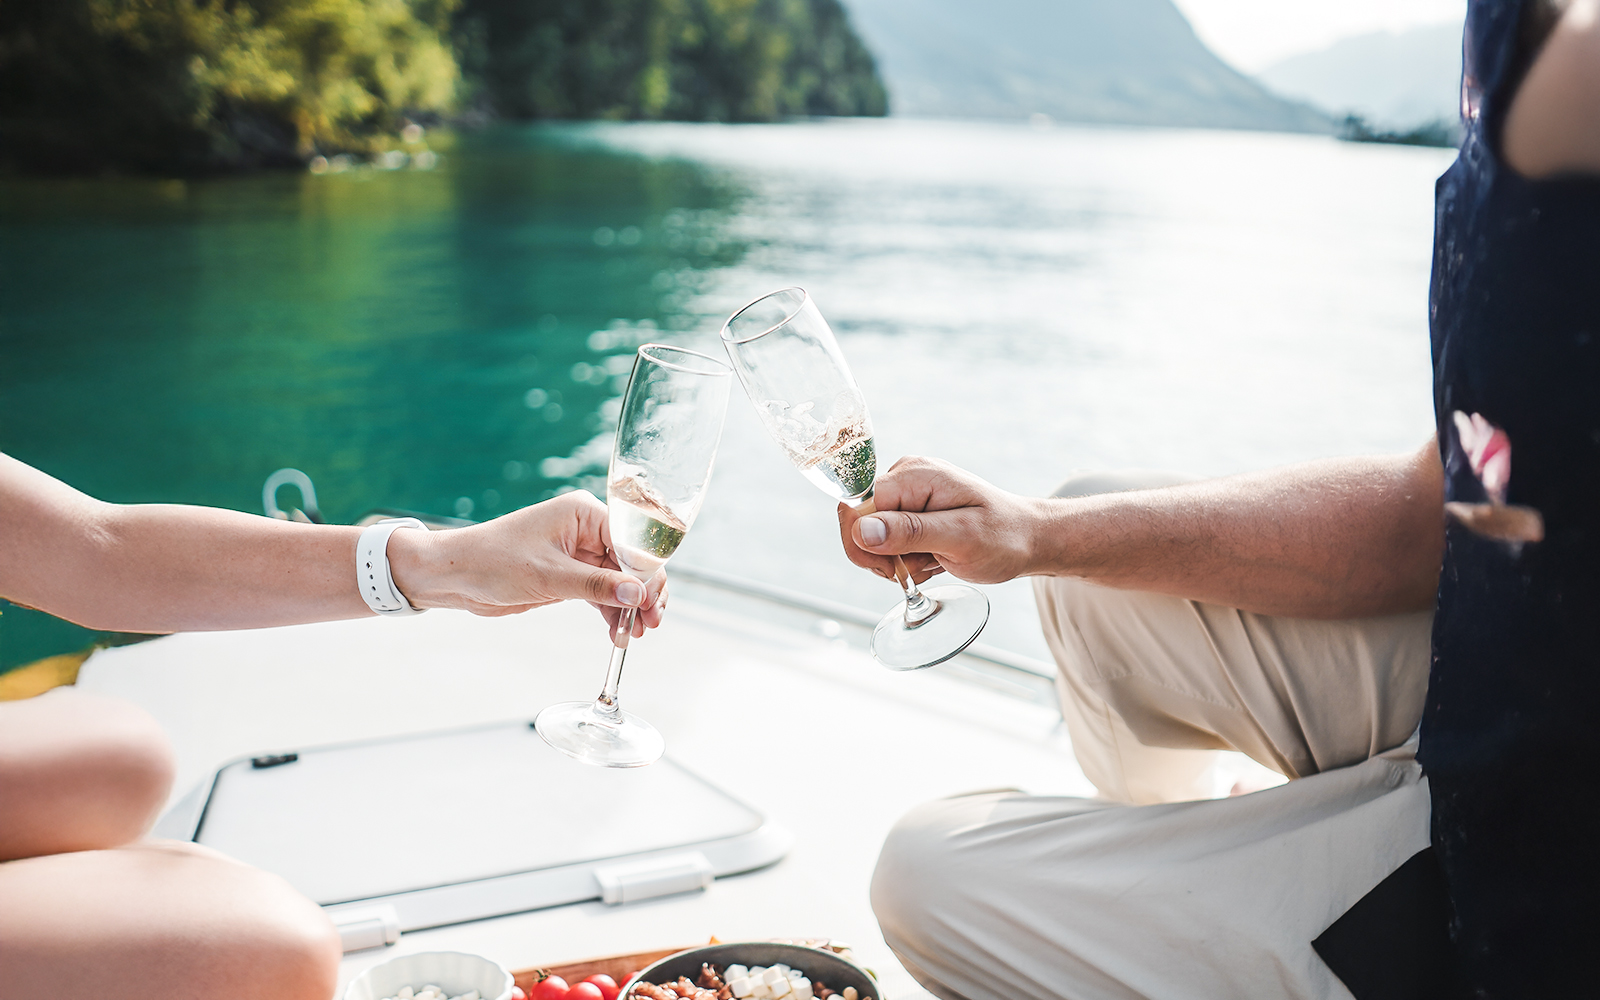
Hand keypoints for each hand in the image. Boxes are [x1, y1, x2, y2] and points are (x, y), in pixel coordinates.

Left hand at [390, 491, 666, 637]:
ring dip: (628, 607)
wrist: (453, 576)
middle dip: (642, 593)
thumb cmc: (492, 562)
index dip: (647, 572)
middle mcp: (585, 530)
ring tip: (634, 634)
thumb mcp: (548, 576)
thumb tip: (638, 594)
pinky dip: (610, 611)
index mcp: (583, 513)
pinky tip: (617, 632)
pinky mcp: (568, 576)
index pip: (632, 541)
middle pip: (630, 562)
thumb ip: (596, 585)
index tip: (653, 602)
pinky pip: (600, 593)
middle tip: (651, 623)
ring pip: (618, 581)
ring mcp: (577, 554)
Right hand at [838, 456, 1039, 584]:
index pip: (857, 510)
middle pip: (860, 524)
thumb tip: (861, 530)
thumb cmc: (1004, 537)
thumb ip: (910, 533)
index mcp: (913, 475)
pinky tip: (935, 558)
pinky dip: (908, 558)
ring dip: (901, 561)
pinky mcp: (911, 508)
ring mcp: (908, 493)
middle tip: (925, 565)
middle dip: (886, 556)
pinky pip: (888, 540)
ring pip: (873, 538)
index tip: (899, 569)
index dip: (868, 546)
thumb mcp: (960, 538)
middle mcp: (905, 477)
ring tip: (937, 560)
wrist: (1029, 538)